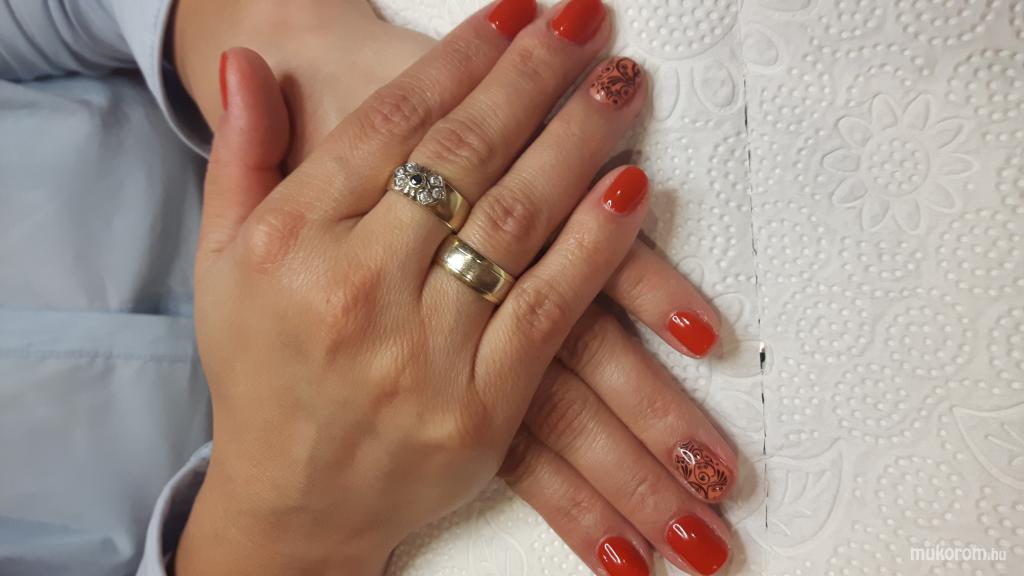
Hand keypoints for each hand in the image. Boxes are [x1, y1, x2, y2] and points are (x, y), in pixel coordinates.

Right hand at [176, 3, 663, 573]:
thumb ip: (242, 158)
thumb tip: (247, 61)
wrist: (293, 500)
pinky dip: (597, 246)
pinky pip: (549, 310)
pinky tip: (631, 187)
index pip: (391, 124)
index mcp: (291, 241)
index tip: (516, 13)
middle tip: (586, 27)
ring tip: (621, 84)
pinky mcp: (480, 408)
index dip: (462, 59)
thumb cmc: (261, 372)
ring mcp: (421, 351)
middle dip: (532, 79)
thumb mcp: (223, 262)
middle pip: (462, 158)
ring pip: (515, 222)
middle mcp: (354, 288)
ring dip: (577, 142)